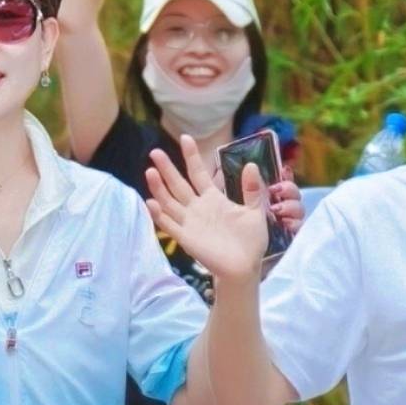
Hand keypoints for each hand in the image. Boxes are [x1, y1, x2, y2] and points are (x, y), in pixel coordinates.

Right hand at [144, 135, 274, 286]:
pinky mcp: (186, 238)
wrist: (245, 266)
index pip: (198, 172)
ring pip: (169, 201)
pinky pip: (169, 225)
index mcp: (213, 198)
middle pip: (178, 184)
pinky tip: (151, 202)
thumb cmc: (251, 240)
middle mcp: (197, 208)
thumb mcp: (255, 211)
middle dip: (167, 168)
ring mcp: (190, 222)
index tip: (185, 138)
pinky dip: (159, 215)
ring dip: (159, 188)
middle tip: (155, 152)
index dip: (191, 156)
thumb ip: (252, 189)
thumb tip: (251, 164)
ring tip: (150, 171)